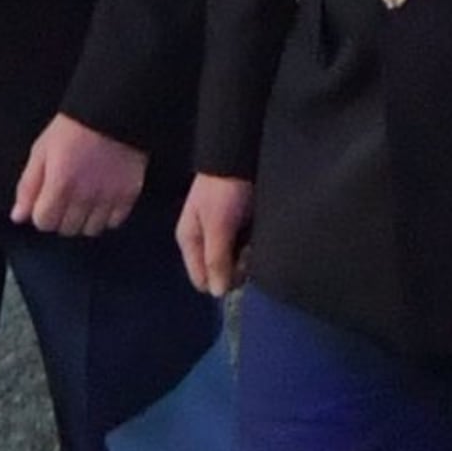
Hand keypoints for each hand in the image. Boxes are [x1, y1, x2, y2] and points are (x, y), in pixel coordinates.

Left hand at [11, 114, 145, 235]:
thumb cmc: (74, 128)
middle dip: (62, 217)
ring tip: (85, 200)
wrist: (113, 111)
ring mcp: (108, 197)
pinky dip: (107, 216)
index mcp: (60, 184)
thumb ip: (28, 186)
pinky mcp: (129, 195)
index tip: (47, 201)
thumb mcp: (41, 151)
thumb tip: (19, 216)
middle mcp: (84, 195)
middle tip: (66, 197)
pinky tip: (102, 200)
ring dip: (84, 219)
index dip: (42, 212)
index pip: (44, 222)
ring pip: (91, 230)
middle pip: (67, 229)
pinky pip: (114, 223)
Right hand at [177, 174, 253, 296]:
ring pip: (235, 264)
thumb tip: (217, 294)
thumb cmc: (224, 190)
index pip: (202, 280)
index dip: (221, 279)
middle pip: (220, 274)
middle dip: (236, 269)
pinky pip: (245, 251)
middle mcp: (204, 242)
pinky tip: (260, 235)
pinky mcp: (238, 229)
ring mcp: (222, 236)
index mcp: (190, 241)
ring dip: (248, 259)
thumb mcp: (218, 225)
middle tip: (248, 250)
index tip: (236, 265)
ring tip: (255, 240)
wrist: (240, 156)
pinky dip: (254, 248)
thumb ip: (216, 258)